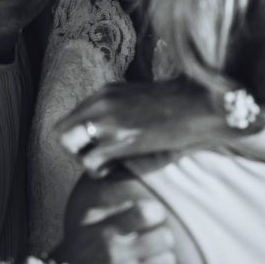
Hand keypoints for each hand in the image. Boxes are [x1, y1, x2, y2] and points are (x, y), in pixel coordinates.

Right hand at [56, 199, 176, 263]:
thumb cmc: (78, 250)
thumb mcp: (87, 223)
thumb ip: (114, 208)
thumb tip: (141, 196)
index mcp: (105, 232)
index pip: (144, 214)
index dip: (156, 212)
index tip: (155, 215)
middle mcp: (115, 256)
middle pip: (165, 238)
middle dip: (163, 236)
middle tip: (156, 239)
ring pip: (168, 261)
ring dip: (162, 258)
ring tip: (152, 258)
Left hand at [57, 79, 264, 174]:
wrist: (202, 104)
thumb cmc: (180, 106)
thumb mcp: (142, 100)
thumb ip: (122, 109)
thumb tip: (118, 126)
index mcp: (106, 93)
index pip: (73, 117)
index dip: (80, 137)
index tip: (97, 147)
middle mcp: (100, 102)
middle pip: (62, 131)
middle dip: (74, 149)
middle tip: (96, 158)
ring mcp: (108, 119)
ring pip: (70, 145)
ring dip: (84, 159)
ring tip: (106, 164)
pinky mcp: (120, 139)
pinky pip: (89, 161)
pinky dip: (98, 170)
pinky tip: (115, 169)